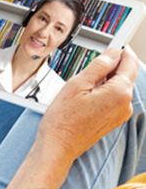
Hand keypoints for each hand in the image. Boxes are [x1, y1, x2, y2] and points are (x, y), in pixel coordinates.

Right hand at [0, 46, 138, 188]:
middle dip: (114, 64)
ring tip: (85, 79)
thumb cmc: (63, 118)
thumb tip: (113, 53)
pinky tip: (87, 92)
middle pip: (126, 74)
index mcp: (119, 93)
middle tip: (95, 59)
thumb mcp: (77, 84)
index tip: (115, 43)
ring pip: (120, 85)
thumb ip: (99, 66)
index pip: (129, 63)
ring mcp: (120, 114)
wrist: (58, 145)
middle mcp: (125, 104)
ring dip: (107, 77)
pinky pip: (114, 97)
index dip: (122, 50)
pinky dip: (104, 89)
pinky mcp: (113, 120)